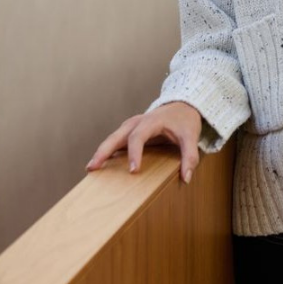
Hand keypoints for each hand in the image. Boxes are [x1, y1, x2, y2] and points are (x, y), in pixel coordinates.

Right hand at [85, 102, 203, 182]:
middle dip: (104, 151)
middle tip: (93, 167)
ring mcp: (131, 127)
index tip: (133, 171)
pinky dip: (107, 151)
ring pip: (112, 138)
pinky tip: (100, 164)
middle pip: (116, 136)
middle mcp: (137, 122)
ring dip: (101, 152)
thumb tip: (186, 178)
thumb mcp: (191, 136)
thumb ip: (190, 156)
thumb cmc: (185, 121)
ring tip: (91, 168)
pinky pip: (115, 141)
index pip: (138, 137)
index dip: (135, 153)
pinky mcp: (129, 132)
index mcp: (151, 122)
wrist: (182, 106)